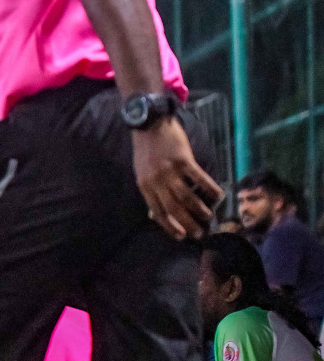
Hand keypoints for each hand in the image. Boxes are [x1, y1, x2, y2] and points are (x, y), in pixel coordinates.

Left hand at [132, 117, 222, 239]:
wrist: (149, 124)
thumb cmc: (146, 150)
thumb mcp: (141, 173)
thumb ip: (151, 190)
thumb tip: (156, 213)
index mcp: (145, 186)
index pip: (158, 212)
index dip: (170, 226)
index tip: (181, 236)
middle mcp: (156, 181)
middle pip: (173, 208)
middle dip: (188, 224)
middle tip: (200, 234)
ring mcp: (169, 170)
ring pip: (186, 196)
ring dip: (199, 209)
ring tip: (209, 217)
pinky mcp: (183, 159)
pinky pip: (198, 178)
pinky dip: (209, 188)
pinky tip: (218, 196)